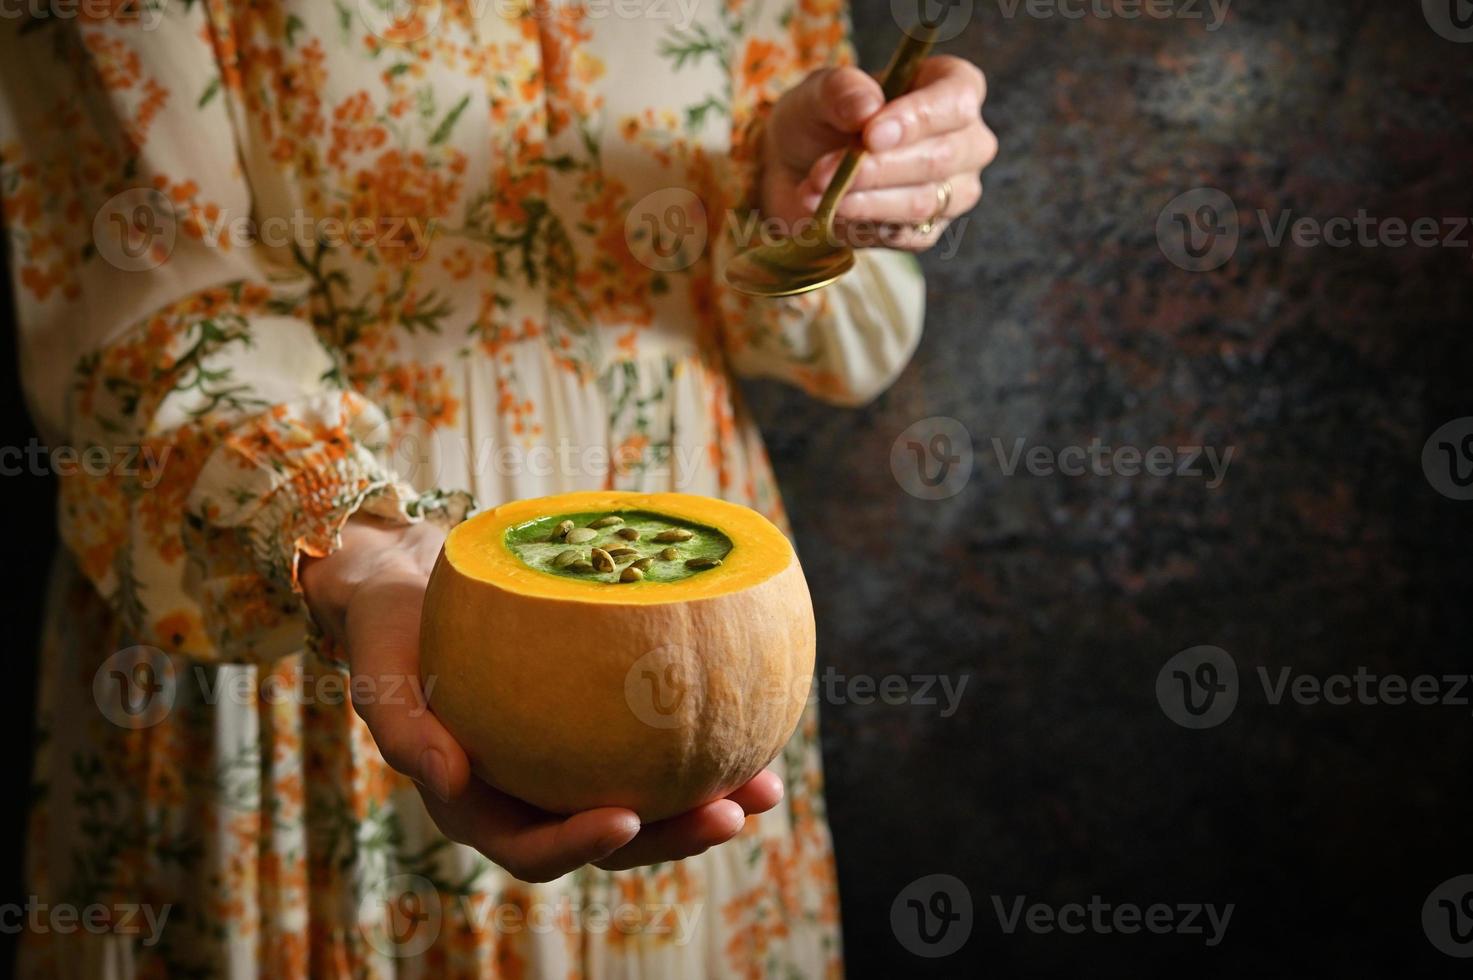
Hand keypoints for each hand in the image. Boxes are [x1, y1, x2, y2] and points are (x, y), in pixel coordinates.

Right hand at [300, 515, 784, 881]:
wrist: (413, 588)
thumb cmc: (391, 632)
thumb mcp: (380, 675)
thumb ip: (405, 731)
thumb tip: (447, 780)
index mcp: (479, 805)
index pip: (533, 849)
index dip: (581, 845)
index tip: (629, 818)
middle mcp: (531, 794)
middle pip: (609, 838)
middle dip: (675, 837)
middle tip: (733, 813)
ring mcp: (568, 763)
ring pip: (645, 798)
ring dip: (706, 800)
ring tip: (768, 786)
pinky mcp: (597, 725)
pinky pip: (652, 743)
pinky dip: (699, 738)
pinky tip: (750, 715)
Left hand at [761, 56, 995, 251]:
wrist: (799, 167)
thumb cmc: (822, 118)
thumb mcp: (820, 91)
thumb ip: (842, 91)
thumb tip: (867, 108)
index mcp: (953, 87)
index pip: (957, 102)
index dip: (917, 119)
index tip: (871, 135)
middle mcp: (967, 141)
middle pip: (940, 158)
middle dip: (876, 169)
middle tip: (822, 172)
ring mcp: (955, 191)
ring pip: (922, 202)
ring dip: (861, 201)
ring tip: (813, 193)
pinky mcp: (929, 230)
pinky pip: (905, 236)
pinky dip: (861, 226)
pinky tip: (829, 213)